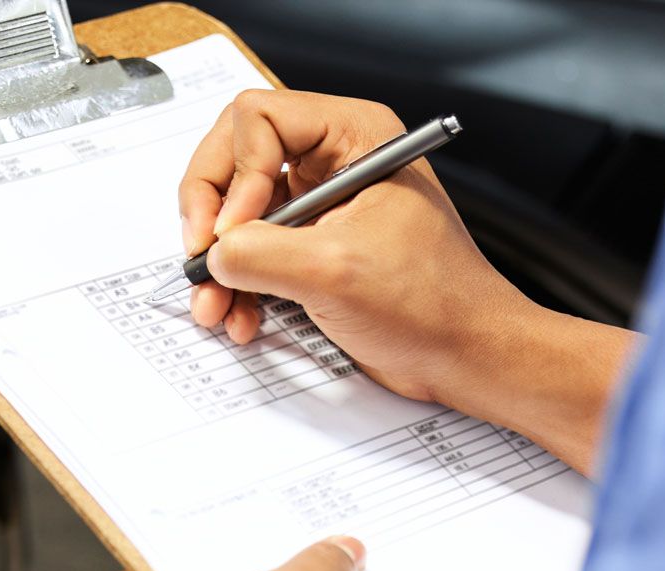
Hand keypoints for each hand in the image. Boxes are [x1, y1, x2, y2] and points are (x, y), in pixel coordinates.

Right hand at [179, 90, 528, 406]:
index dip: (234, 175)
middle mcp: (335, 161)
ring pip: (238, 214)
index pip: (258, 120)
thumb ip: (261, 253)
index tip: (230, 233)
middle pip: (237, 161)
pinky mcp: (313, 249)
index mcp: (354, 135)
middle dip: (212, 217)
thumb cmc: (433, 303)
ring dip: (219, 264)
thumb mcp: (335, 272)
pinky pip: (255, 254)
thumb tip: (212, 254)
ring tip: (214, 307)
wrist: (464, 356)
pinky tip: (241, 319)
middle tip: (200, 258)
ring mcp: (322, 206)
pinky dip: (239, 286)